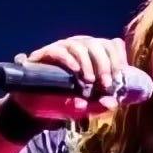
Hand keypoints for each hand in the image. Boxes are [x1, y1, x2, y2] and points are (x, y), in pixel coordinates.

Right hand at [11, 35, 129, 120]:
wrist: (33, 107)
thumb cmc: (60, 104)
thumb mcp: (82, 108)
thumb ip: (97, 106)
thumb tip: (112, 104)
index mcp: (93, 56)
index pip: (111, 45)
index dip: (118, 58)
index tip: (120, 76)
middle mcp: (79, 48)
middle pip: (98, 43)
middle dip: (105, 64)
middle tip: (106, 84)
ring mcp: (63, 48)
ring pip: (81, 44)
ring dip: (88, 62)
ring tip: (89, 81)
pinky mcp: (46, 53)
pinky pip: (59, 50)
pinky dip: (69, 59)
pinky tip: (74, 71)